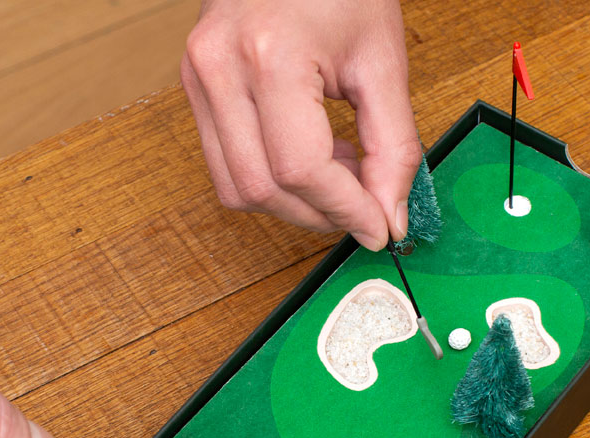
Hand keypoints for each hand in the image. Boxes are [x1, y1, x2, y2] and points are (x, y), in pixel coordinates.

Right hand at [181, 0, 420, 250]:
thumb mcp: (383, 63)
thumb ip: (393, 149)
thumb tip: (390, 218)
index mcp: (271, 56)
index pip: (302, 170)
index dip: (346, 211)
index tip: (379, 229)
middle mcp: (220, 69)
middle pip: (265, 189)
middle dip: (322, 215)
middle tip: (364, 204)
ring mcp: (199, 79)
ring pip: (239, 190)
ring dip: (295, 205)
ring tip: (338, 172)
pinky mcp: (195, 89)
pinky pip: (227, 169)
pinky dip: (273, 184)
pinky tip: (309, 159)